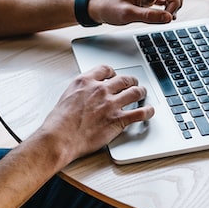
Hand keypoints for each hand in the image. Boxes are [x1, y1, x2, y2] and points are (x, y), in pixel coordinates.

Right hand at [37, 65, 153, 160]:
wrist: (60, 137)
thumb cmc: (59, 122)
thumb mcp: (67, 97)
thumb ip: (80, 92)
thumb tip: (85, 95)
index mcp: (86, 82)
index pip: (105, 69)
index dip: (113, 72)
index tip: (114, 76)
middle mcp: (100, 90)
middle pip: (123, 79)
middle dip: (130, 81)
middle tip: (133, 83)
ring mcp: (111, 104)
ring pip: (135, 92)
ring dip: (141, 92)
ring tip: (143, 94)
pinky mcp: (118, 120)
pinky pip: (140, 113)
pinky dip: (148, 111)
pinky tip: (150, 111)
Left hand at [88, 0, 184, 24]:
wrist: (97, 6)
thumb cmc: (109, 7)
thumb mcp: (127, 14)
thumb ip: (149, 16)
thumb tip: (168, 18)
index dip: (175, 3)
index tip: (168, 17)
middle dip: (177, 2)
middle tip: (170, 17)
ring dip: (174, 4)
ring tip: (166, 17)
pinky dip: (168, 6)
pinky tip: (163, 16)